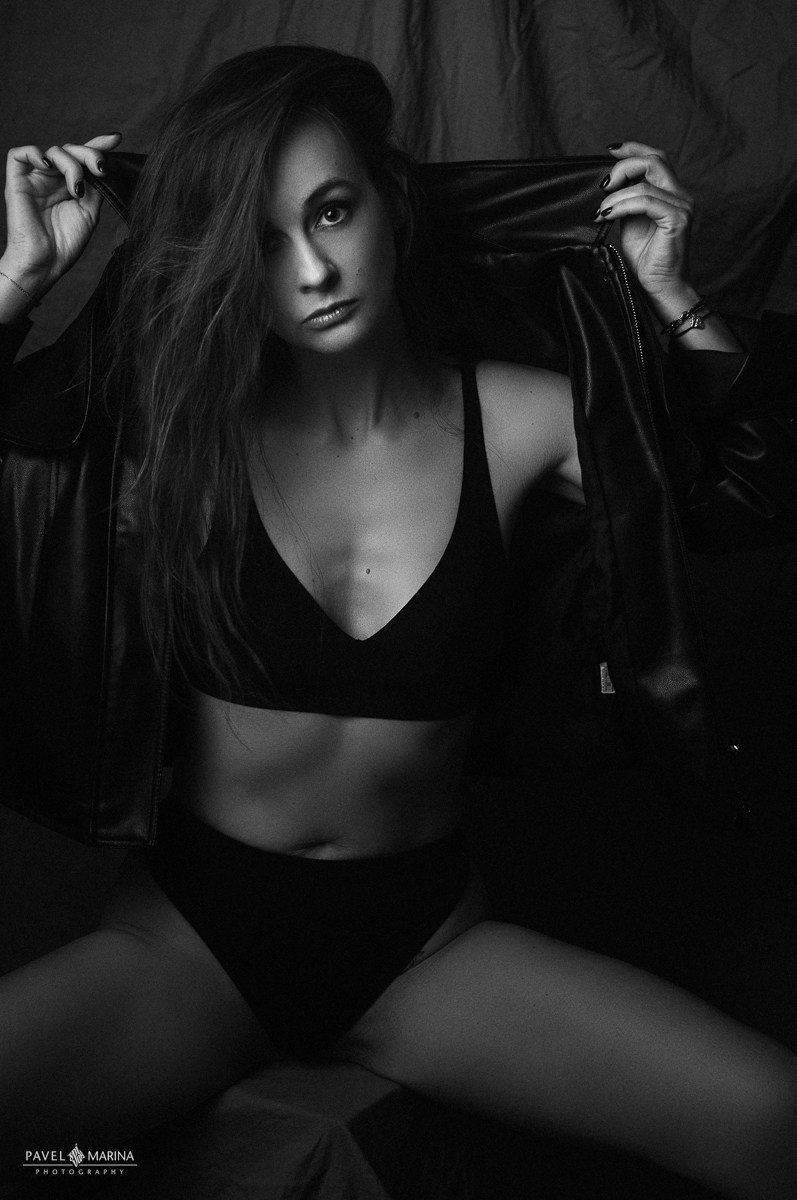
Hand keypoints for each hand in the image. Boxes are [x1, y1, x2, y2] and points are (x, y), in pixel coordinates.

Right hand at [2, 132, 122, 303]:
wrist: (45, 262)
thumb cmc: (65, 243)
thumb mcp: (90, 211)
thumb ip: (95, 186)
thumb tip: (103, 164)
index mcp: (70, 186)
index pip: (82, 158)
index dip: (97, 145)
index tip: (116, 139)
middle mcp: (53, 180)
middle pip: (71, 150)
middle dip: (89, 154)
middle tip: (100, 168)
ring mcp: (35, 179)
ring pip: (53, 151)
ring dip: (71, 164)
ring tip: (77, 189)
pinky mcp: (17, 181)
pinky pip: (19, 154)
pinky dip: (35, 154)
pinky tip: (49, 167)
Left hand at [594, 141, 697, 320]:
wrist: (660, 287)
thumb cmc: (647, 260)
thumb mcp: (630, 223)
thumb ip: (626, 202)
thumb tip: (608, 186)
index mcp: (671, 193)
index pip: (656, 158)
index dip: (633, 149)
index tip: (609, 150)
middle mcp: (681, 195)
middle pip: (654, 160)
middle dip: (624, 166)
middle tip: (603, 185)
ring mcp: (682, 206)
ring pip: (646, 182)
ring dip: (617, 194)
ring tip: (602, 210)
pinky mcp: (678, 219)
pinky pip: (646, 201)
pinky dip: (623, 205)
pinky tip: (608, 215)